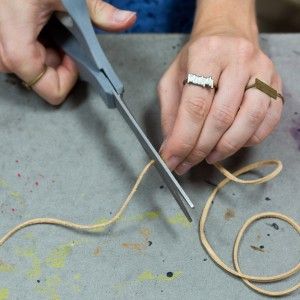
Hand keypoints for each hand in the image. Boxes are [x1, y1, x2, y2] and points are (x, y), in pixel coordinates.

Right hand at [0, 0, 135, 104]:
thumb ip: (98, 10)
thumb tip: (127, 20)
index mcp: (17, 43)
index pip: (49, 88)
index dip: (69, 78)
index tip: (74, 59)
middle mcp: (2, 51)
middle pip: (41, 77)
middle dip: (58, 61)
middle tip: (63, 35)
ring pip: (31, 67)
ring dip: (47, 52)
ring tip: (50, 26)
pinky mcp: (0, 40)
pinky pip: (21, 55)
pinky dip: (36, 45)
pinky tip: (40, 25)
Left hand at [158, 2, 282, 174]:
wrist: (228, 35)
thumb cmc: (197, 58)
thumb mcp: (173, 78)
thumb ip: (170, 112)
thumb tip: (170, 147)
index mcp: (207, 54)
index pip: (195, 106)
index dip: (183, 138)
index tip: (172, 159)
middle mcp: (239, 60)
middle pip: (221, 117)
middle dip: (200, 148)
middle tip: (186, 164)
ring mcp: (263, 72)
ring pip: (248, 121)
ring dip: (225, 148)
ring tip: (208, 157)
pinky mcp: (276, 84)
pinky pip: (268, 121)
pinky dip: (249, 140)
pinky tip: (231, 144)